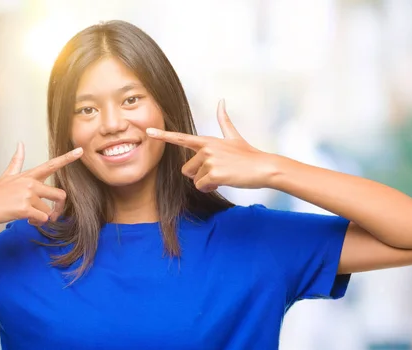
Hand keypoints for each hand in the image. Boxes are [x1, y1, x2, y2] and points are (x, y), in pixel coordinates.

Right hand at [0, 142, 82, 227]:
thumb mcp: (7, 175)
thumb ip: (17, 161)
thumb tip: (21, 144)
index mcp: (29, 176)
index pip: (52, 165)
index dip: (68, 158)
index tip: (81, 151)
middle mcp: (31, 183)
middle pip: (60, 195)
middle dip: (59, 208)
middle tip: (52, 215)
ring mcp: (28, 195)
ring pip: (49, 211)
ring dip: (43, 218)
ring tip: (31, 218)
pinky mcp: (24, 208)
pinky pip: (42, 219)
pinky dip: (37, 223)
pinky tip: (27, 221)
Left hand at [146, 99, 276, 192]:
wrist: (263, 167)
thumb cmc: (249, 155)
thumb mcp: (234, 136)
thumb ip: (224, 120)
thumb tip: (221, 101)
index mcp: (208, 141)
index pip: (182, 138)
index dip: (163, 135)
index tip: (148, 131)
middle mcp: (206, 148)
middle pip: (187, 169)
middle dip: (199, 175)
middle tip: (218, 172)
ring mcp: (210, 160)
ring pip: (195, 179)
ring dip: (207, 182)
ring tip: (224, 175)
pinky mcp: (214, 172)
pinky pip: (202, 186)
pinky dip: (211, 187)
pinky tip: (225, 180)